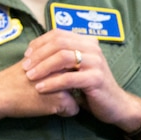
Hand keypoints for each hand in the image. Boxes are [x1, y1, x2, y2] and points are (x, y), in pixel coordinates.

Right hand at [0, 60, 78, 139]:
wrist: (0, 92)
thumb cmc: (15, 78)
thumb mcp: (35, 62)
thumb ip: (51, 61)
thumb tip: (65, 62)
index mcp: (58, 56)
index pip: (78, 68)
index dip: (70, 76)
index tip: (55, 81)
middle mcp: (64, 67)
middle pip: (80, 81)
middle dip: (74, 87)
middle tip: (51, 90)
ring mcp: (64, 83)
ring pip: (79, 96)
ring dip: (70, 100)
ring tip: (48, 99)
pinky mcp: (61, 99)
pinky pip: (74, 110)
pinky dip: (64, 112)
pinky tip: (48, 108)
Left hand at [22, 31, 140, 128]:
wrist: (115, 105)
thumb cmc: (91, 87)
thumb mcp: (77, 68)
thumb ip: (63, 57)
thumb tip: (36, 50)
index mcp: (87, 42)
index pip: (58, 34)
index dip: (39, 42)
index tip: (26, 55)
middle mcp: (93, 48)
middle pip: (59, 43)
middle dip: (38, 54)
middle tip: (25, 67)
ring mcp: (96, 62)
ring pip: (63, 57)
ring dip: (43, 67)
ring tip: (30, 76)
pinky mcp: (96, 79)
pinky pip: (68, 78)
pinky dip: (52, 82)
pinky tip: (40, 88)